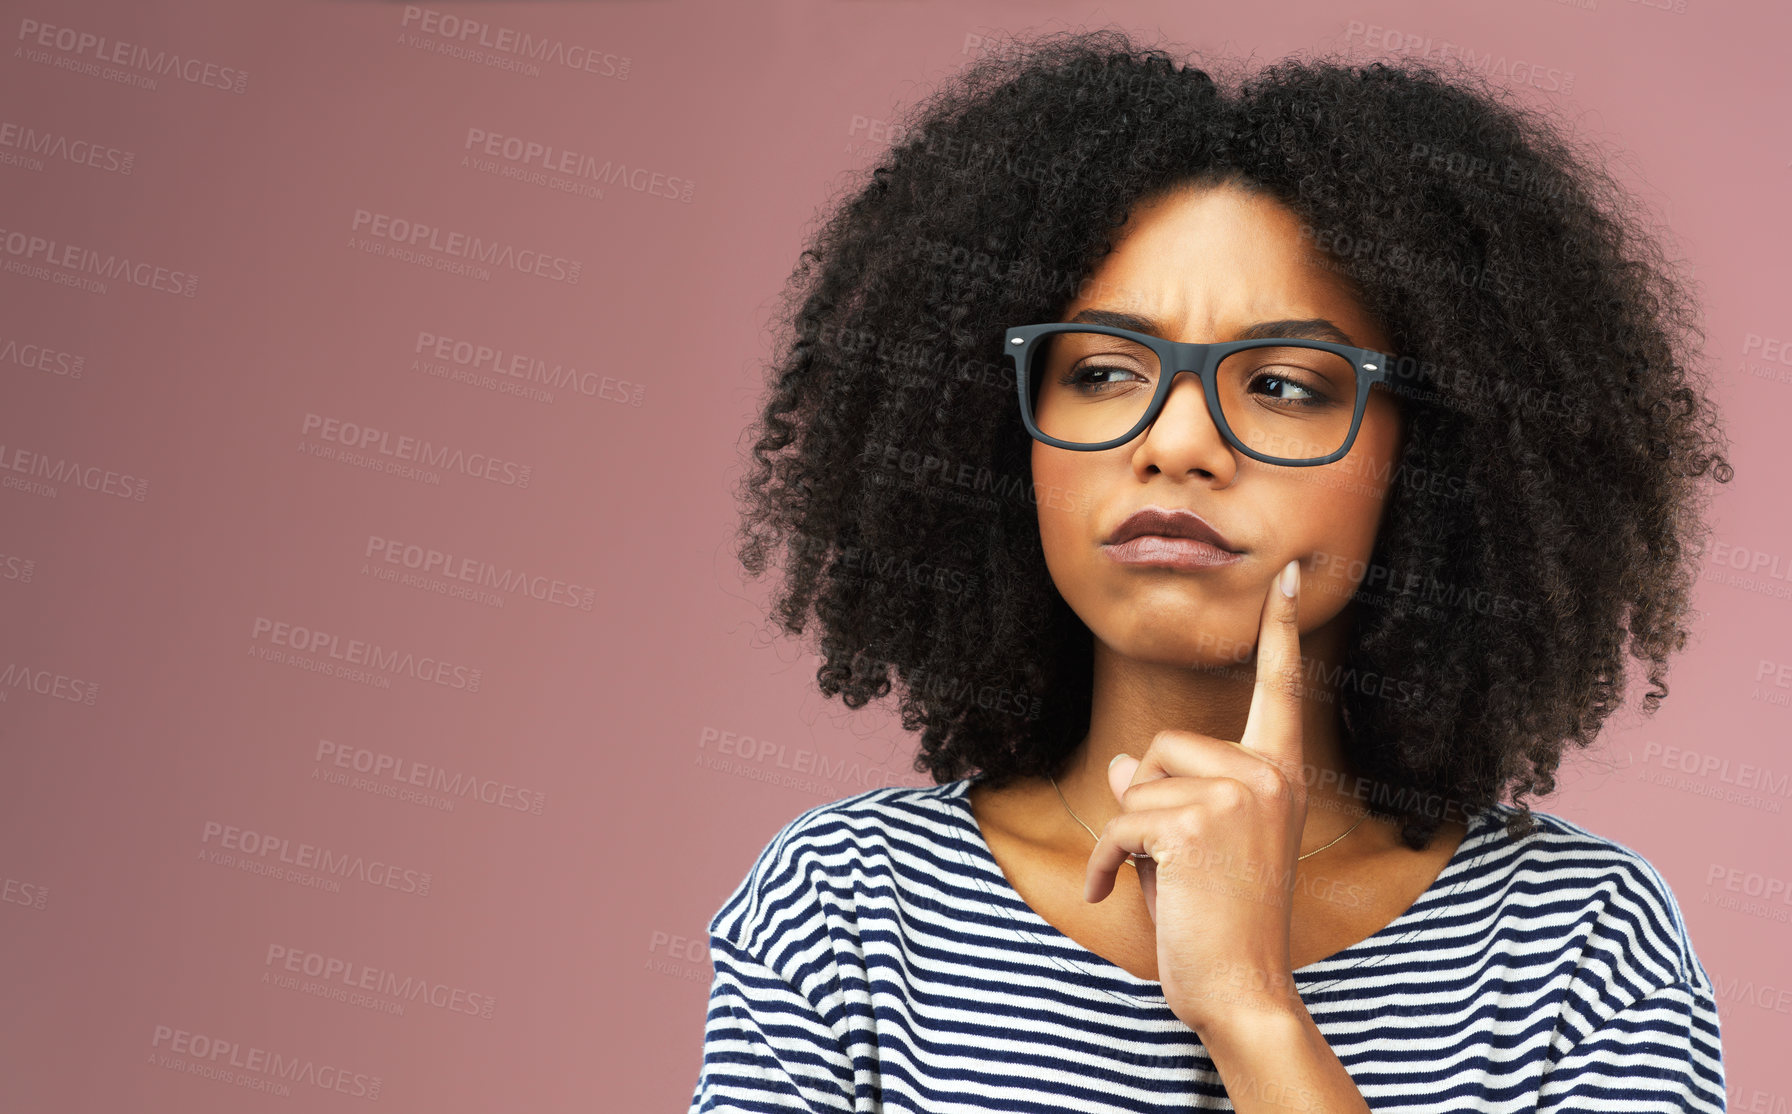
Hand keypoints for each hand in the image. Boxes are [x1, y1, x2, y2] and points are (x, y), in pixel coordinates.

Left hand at [1082, 559, 1310, 1033]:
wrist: (1239, 990)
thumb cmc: (1216, 921)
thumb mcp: (1189, 847)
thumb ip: (1168, 797)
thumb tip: (1123, 763)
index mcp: (1280, 773)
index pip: (1282, 687)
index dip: (1283, 627)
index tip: (1294, 572)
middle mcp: (1268, 774)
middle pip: (1162, 745)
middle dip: (1145, 802)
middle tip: (1174, 864)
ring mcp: (1237, 796)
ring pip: (1135, 784)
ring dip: (1128, 837)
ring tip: (1162, 883)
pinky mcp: (1195, 823)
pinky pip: (1118, 824)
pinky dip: (1105, 865)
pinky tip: (1114, 894)